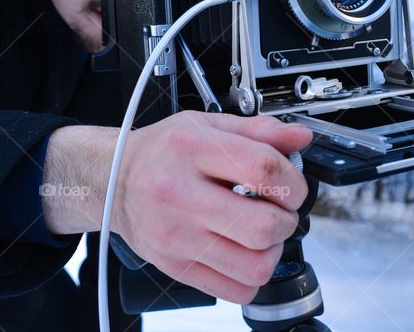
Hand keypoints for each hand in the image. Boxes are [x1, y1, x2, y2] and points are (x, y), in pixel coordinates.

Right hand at [115, 111, 311, 303]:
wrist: (113, 181)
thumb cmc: (162, 152)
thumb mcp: (207, 124)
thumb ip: (259, 130)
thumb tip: (301, 137)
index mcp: (192, 150)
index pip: (264, 169)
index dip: (293, 180)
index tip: (292, 184)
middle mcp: (180, 194)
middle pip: (264, 225)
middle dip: (287, 219)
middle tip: (280, 210)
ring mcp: (177, 236)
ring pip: (254, 266)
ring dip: (273, 250)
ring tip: (262, 232)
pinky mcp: (175, 267)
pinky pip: (236, 290)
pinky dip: (252, 276)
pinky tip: (243, 252)